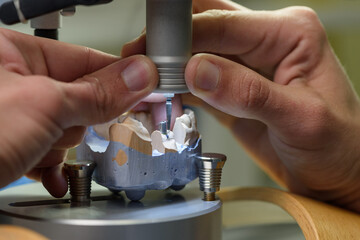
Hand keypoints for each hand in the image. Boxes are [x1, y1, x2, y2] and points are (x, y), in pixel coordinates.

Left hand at [0, 28, 157, 196]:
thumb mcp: (43, 107)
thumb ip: (98, 92)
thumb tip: (140, 76)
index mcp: (10, 50)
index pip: (86, 57)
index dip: (120, 73)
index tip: (149, 83)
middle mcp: (10, 78)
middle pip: (77, 97)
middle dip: (75, 120)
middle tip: (60, 128)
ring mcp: (10, 112)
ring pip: (63, 127)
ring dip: (57, 145)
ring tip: (32, 151)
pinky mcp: (9, 140)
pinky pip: (46, 147)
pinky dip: (49, 164)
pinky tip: (43, 172)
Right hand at [123, 0, 359, 210]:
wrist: (336, 174)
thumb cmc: (338, 146)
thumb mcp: (301, 119)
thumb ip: (248, 93)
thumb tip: (199, 71)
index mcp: (290, 34)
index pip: (225, 23)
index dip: (186, 37)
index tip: (157, 57)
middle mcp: (266, 42)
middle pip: (206, 26)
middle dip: (171, 42)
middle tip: (143, 62)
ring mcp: (247, 66)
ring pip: (197, 52)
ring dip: (171, 65)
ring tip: (147, 81)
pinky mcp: (233, 88)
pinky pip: (198, 79)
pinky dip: (178, 86)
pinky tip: (164, 94)